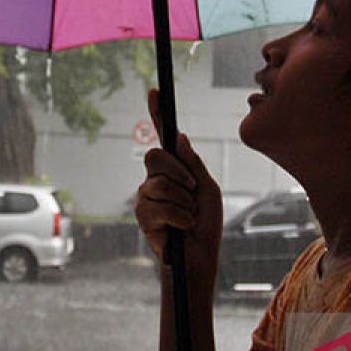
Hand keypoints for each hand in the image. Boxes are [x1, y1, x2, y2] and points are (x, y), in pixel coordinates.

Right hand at [134, 89, 223, 282]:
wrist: (200, 258)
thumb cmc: (206, 224)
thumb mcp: (208, 189)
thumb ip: (193, 164)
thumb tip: (178, 137)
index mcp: (173, 170)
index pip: (162, 138)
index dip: (156, 114)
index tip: (154, 92)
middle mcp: (154, 180)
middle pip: (154, 156)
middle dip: (179, 173)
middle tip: (193, 191)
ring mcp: (146, 198)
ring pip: (159, 184)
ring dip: (184, 201)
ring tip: (189, 216)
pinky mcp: (143, 217)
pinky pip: (160, 206)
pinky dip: (180, 217)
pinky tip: (182, 228)